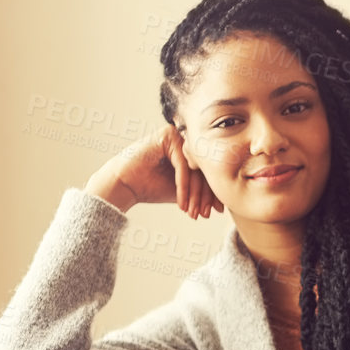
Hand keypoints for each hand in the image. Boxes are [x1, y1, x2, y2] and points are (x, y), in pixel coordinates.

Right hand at [85, 123, 222, 219]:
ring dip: (195, 195)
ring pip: (194, 169)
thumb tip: (226, 202)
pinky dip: (183, 187)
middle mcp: (186, 138)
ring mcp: (177, 134)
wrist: (124, 185)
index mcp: (192, 148)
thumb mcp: (184, 190)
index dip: (212, 194)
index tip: (216, 212)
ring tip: (193, 213)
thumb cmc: (152, 187)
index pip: (208, 171)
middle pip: (203, 169)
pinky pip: (182, 166)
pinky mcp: (167, 136)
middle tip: (205, 215)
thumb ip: (202, 190)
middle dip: (204, 196)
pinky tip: (182, 204)